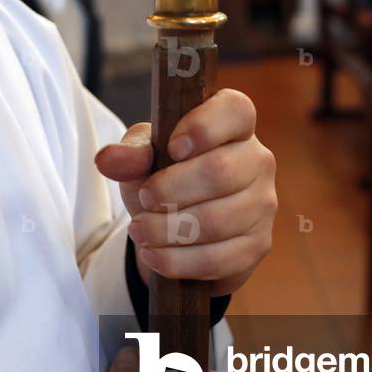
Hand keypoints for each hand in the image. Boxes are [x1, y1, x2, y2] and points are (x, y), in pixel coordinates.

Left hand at [95, 89, 276, 295]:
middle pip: (220, 172)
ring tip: (140, 230)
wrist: (176, 228)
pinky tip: (154, 255)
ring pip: (217, 221)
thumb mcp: (142, 159)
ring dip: (168, 230)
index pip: (235, 110)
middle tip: (144, 199)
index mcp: (234, 124)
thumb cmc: (164, 178)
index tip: (172, 148)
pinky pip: (218, 258)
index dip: (203, 126)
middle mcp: (257, 160)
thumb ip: (130, 154)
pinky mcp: (257, 245)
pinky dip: (178, 261)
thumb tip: (108, 159)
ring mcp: (263, 204)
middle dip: (170, 190)